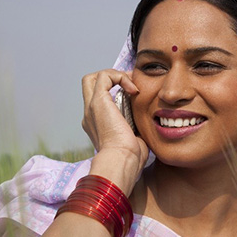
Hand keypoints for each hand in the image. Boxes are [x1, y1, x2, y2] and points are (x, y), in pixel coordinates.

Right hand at [81, 69, 148, 191]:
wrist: (122, 161)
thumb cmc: (131, 158)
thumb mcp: (134, 140)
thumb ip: (136, 129)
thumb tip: (147, 126)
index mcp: (97, 124)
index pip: (99, 99)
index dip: (115, 90)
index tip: (134, 94)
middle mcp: (90, 115)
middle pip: (90, 85)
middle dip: (111, 78)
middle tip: (131, 85)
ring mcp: (92, 108)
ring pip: (93, 78)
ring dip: (115, 76)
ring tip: (132, 86)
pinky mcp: (98, 102)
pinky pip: (105, 76)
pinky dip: (120, 77)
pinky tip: (134, 90)